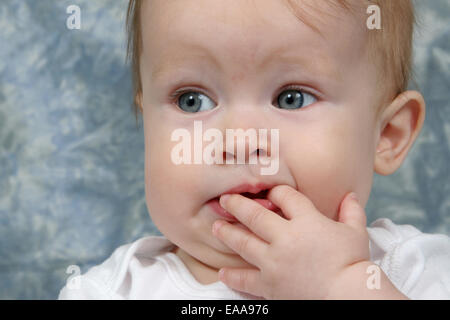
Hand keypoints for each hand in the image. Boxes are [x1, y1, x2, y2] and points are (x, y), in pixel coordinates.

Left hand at [211, 185, 376, 298]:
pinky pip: (246, 280)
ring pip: (243, 243)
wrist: (348, 297)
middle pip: (255, 216)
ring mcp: (274, 262)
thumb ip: (351, 211)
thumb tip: (352, 195)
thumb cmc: (353, 264)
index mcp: (307, 221)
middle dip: (237, 205)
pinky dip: (233, 277)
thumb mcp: (356, 233)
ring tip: (216, 227)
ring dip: (227, 233)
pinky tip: (222, 273)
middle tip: (224, 199)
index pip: (285, 197)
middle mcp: (285, 238)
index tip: (268, 191)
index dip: (275, 191)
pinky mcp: (270, 285)